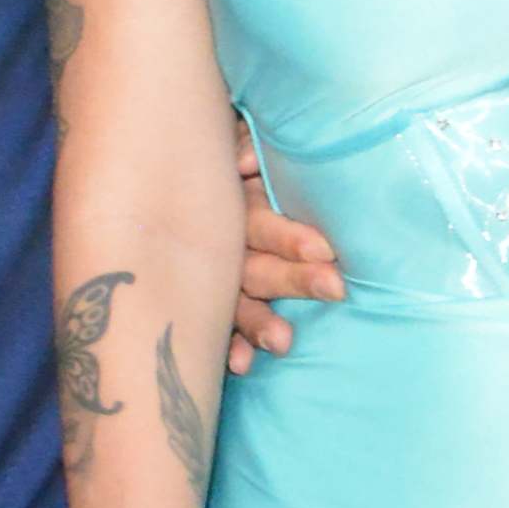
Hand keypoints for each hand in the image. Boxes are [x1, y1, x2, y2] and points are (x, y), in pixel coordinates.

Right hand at [230, 128, 341, 370]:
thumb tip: (245, 162)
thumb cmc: (229, 155)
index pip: (262, 225)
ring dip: (258, 323)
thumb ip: (243, 146)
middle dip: (294, 280)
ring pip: (238, 300)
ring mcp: (216, 274)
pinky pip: (220, 324)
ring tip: (283, 343)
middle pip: (257, 266)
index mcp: (237, 206)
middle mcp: (225, 244)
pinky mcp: (212, 298)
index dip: (289, 237)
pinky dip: (231, 344)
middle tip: (334, 289)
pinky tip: (241, 366)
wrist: (174, 163)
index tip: (324, 250)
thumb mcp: (234, 141)